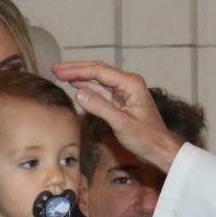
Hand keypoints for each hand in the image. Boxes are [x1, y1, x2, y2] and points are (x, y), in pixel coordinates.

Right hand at [50, 61, 185, 171]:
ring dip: (80, 76)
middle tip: (55, 68)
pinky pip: (101, 89)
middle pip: (98, 70)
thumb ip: (100, 107)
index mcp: (130, 84)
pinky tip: (76, 84)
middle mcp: (128, 83)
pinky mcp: (121, 101)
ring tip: (61, 73)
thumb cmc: (146, 138)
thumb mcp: (121, 123)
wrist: (160, 149)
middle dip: (76, 68)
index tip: (59, 71)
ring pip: (98, 78)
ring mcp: (124, 91)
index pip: (99, 71)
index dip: (77, 70)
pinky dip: (87, 86)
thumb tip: (78, 93)